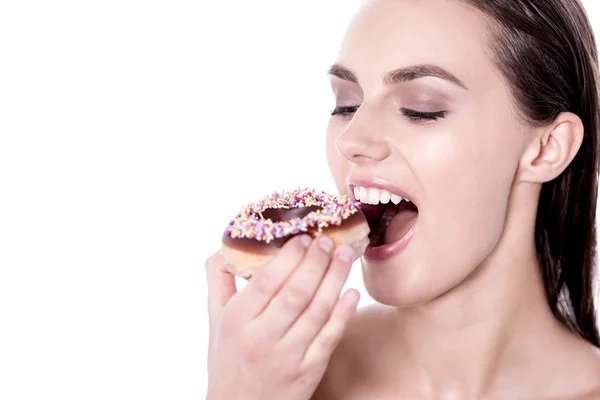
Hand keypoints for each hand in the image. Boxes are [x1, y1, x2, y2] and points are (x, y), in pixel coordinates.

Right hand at [205, 235, 359, 399]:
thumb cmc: (228, 358)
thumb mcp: (215, 321)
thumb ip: (219, 282)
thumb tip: (224, 248)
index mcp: (236, 321)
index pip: (267, 281)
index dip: (289, 257)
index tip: (303, 238)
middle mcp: (261, 338)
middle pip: (296, 292)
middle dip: (316, 262)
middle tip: (327, 241)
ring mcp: (287, 357)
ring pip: (317, 311)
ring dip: (334, 280)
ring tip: (344, 256)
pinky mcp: (308, 373)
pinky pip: (329, 338)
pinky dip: (343, 314)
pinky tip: (351, 293)